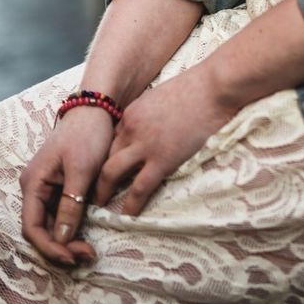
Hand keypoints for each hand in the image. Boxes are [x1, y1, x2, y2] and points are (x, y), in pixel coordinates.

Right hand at [19, 104, 115, 265]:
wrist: (98, 108)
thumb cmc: (87, 134)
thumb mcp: (81, 171)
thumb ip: (71, 205)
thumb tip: (62, 240)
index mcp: (33, 183)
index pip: (32, 227)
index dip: (50, 247)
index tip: (72, 258)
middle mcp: (35, 188)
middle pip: (42, 229)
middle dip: (61, 247)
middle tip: (88, 255)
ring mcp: (47, 187)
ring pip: (53, 224)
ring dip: (69, 240)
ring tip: (90, 250)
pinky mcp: (62, 186)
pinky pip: (62, 214)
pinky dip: (74, 227)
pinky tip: (88, 235)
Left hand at [93, 65, 237, 216]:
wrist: (213, 87)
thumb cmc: (196, 87)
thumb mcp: (162, 97)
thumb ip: (151, 114)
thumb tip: (154, 127)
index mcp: (132, 113)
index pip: (110, 140)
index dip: (105, 157)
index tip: (102, 170)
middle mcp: (131, 129)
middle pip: (104, 156)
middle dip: (95, 176)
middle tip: (91, 192)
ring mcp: (144, 145)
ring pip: (111, 173)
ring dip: (103, 192)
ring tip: (99, 207)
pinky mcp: (162, 159)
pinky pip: (139, 188)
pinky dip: (130, 205)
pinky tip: (127, 216)